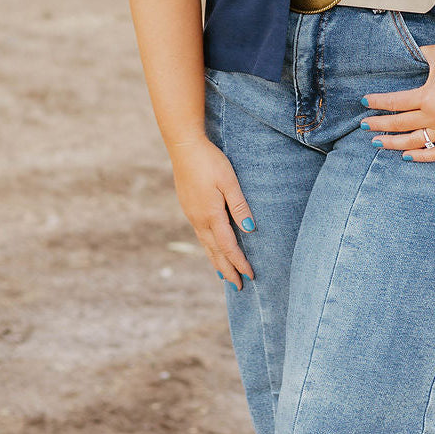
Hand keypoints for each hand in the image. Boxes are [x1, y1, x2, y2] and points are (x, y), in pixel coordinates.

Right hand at [169, 136, 255, 288]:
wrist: (184, 146)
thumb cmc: (210, 161)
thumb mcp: (229, 181)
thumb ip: (239, 206)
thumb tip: (249, 230)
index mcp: (211, 214)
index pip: (228, 246)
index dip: (239, 262)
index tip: (250, 275)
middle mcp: (199, 219)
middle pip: (215, 251)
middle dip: (227, 270)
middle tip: (238, 287)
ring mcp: (191, 214)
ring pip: (206, 245)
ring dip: (216, 261)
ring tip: (225, 275)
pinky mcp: (188, 207)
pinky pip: (200, 234)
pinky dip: (208, 247)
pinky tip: (211, 248)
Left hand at [361, 44, 434, 161]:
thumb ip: (417, 55)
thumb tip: (402, 52)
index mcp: (427, 96)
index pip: (395, 103)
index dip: (377, 103)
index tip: (364, 102)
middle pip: (400, 124)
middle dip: (379, 125)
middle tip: (364, 125)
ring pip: (414, 142)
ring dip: (393, 144)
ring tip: (378, 142)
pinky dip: (422, 157)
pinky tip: (407, 156)